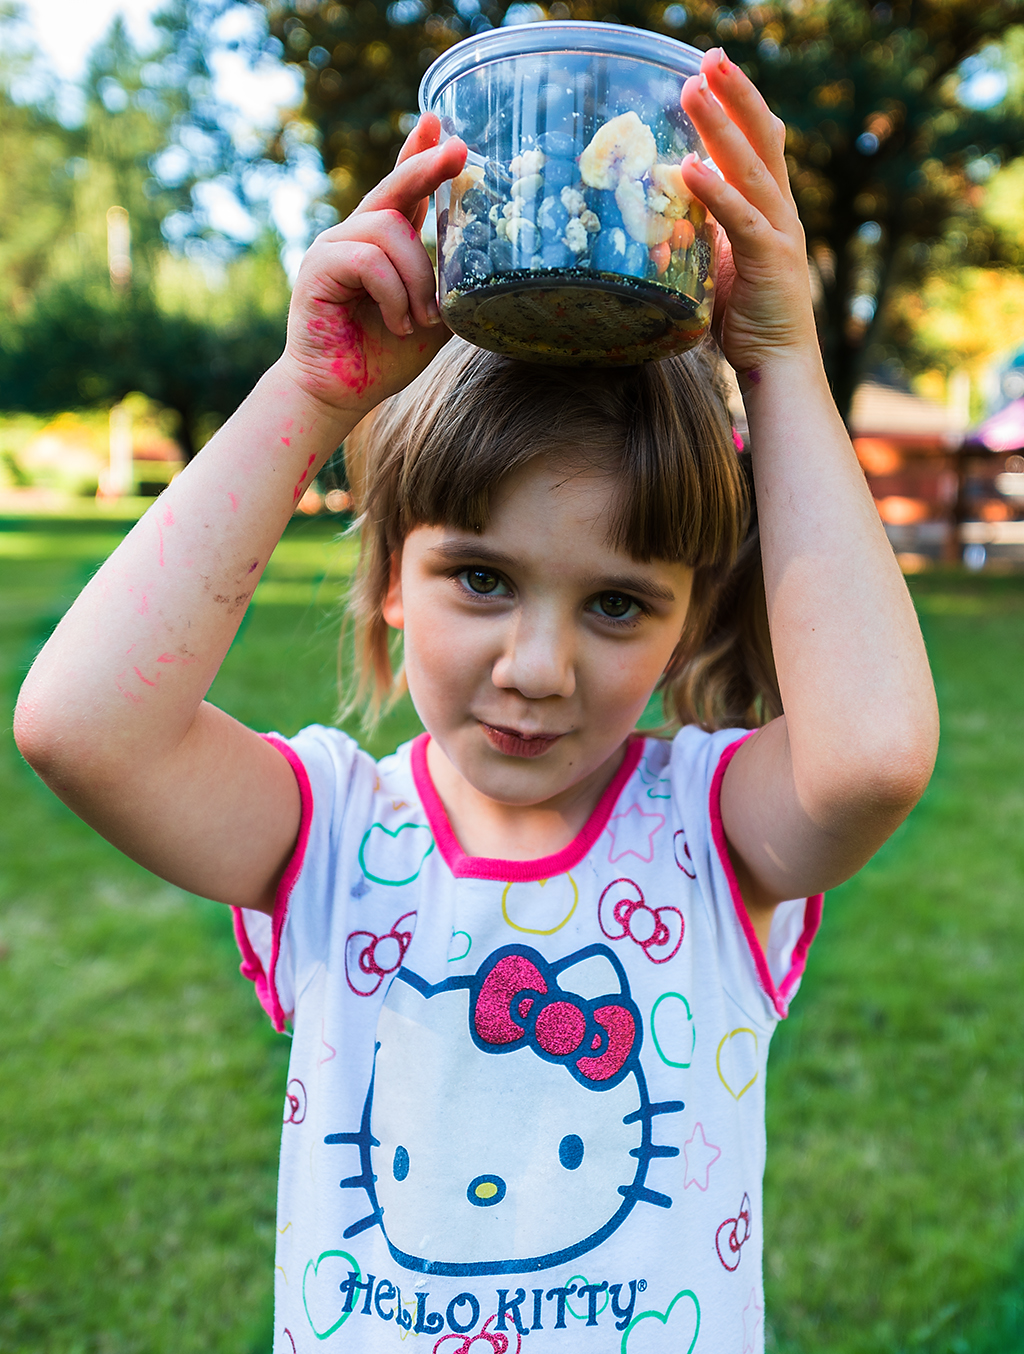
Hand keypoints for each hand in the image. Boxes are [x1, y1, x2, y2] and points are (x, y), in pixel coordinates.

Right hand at [280, 114, 466, 418]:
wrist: (340, 393)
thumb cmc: (384, 356)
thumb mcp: (432, 320)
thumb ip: (449, 288)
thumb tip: (489, 268)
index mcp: (382, 242)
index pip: (402, 188)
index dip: (419, 155)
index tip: (441, 124)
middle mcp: (356, 235)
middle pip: (394, 187)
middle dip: (427, 166)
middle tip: (458, 149)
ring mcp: (333, 247)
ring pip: (389, 230)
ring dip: (416, 278)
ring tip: (418, 319)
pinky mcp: (318, 267)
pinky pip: (369, 260)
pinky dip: (393, 293)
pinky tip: (397, 321)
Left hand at [680, 50, 817, 376]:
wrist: (777, 363)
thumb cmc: (746, 317)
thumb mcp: (716, 263)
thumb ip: (702, 230)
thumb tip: (671, 204)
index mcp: (768, 209)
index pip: (756, 144)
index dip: (737, 104)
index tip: (711, 69)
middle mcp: (779, 212)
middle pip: (760, 140)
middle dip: (734, 95)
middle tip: (709, 57)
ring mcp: (778, 233)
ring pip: (749, 168)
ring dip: (720, 127)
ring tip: (693, 91)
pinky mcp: (769, 261)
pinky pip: (740, 220)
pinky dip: (715, 192)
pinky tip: (691, 168)